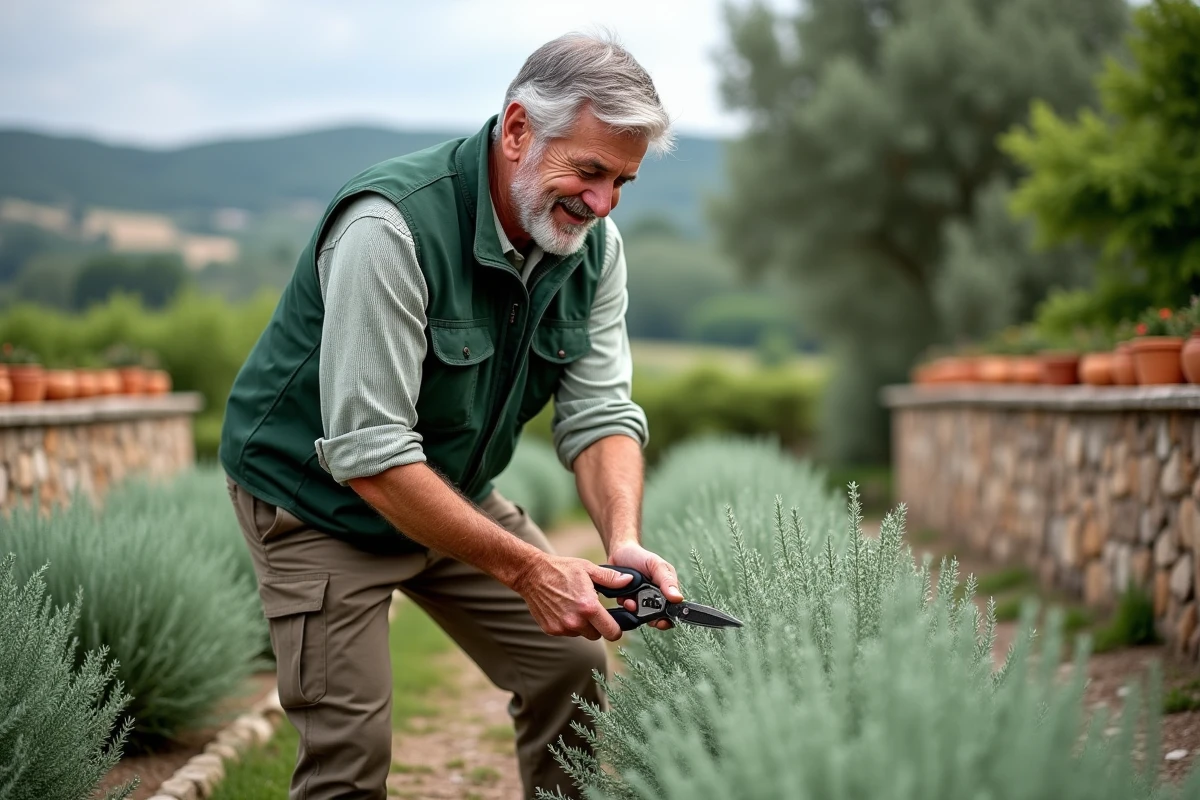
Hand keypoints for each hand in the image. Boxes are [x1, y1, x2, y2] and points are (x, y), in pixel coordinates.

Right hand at [511, 553, 632, 640]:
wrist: (532, 574)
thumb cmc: (562, 569)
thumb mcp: (589, 569)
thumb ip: (611, 579)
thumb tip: (630, 581)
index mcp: (589, 607)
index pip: (612, 632)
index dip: (616, 629)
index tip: (614, 623)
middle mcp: (575, 622)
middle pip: (597, 635)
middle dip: (598, 626)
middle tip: (592, 610)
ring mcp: (562, 628)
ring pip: (581, 634)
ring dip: (582, 625)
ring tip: (575, 606)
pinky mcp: (551, 630)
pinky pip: (567, 632)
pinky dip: (568, 624)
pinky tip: (563, 609)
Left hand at [607, 542, 682, 630]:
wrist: (619, 552)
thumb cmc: (641, 557)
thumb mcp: (657, 565)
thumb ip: (667, 581)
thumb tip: (678, 598)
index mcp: (667, 590)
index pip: (672, 610)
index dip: (667, 618)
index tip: (661, 620)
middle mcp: (655, 598)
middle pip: (656, 617)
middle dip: (648, 616)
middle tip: (641, 610)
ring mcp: (640, 601)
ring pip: (640, 616)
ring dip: (635, 611)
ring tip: (629, 601)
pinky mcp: (627, 602)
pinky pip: (626, 611)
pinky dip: (624, 606)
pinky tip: (623, 598)